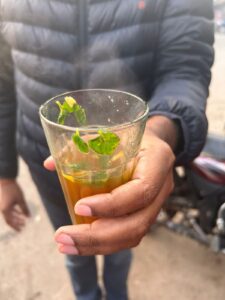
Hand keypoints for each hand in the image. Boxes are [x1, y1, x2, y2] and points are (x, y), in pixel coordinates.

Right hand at [0, 179, 29, 230]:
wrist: (6, 180)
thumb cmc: (13, 190)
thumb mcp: (20, 199)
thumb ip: (24, 208)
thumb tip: (28, 217)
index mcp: (5, 210)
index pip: (10, 222)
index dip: (16, 226)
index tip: (21, 229)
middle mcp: (2, 209)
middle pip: (9, 219)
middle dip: (16, 223)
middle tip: (24, 225)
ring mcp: (2, 206)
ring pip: (9, 215)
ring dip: (16, 218)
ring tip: (24, 220)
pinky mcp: (4, 202)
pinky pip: (9, 210)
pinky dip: (14, 212)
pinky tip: (20, 213)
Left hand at [45, 117, 176, 254]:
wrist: (150, 144)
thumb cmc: (129, 136)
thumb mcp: (111, 132)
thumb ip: (83, 145)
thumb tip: (50, 164)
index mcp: (158, 161)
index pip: (141, 191)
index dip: (111, 205)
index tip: (79, 207)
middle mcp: (163, 187)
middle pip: (136, 224)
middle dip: (97, 236)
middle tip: (63, 236)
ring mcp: (157, 204)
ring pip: (133, 236)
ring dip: (97, 246)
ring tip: (65, 244)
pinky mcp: (147, 214)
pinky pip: (129, 236)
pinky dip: (104, 244)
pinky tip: (80, 244)